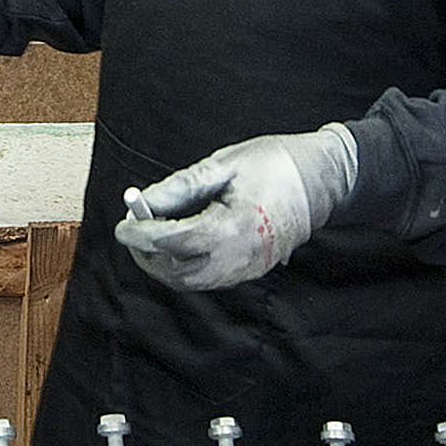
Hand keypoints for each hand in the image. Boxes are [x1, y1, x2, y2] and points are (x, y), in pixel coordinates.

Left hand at [115, 123, 359, 290]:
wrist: (322, 178)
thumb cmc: (273, 164)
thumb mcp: (222, 165)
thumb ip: (180, 187)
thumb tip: (144, 201)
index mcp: (233, 228)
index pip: (174, 242)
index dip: (143, 236)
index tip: (123, 226)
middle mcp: (240, 257)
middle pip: (179, 272)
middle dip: (148, 256)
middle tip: (131, 233)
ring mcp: (248, 269)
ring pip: (192, 282)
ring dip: (164, 266)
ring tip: (149, 239)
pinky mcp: (253, 271)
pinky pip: (209, 280)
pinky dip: (185, 269)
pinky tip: (176, 247)